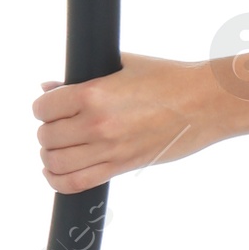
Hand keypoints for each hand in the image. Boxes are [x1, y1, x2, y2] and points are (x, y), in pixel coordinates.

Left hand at [34, 53, 225, 193]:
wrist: (204, 103)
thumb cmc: (168, 79)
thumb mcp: (123, 66)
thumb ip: (82, 77)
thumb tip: (49, 88)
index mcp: (93, 93)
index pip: (44, 107)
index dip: (44, 106)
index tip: (52, 106)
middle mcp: (97, 124)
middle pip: (47, 136)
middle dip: (49, 130)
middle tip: (59, 125)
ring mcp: (109, 149)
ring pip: (56, 162)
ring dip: (51, 156)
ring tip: (58, 147)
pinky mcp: (121, 167)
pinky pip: (76, 183)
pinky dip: (58, 181)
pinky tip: (55, 172)